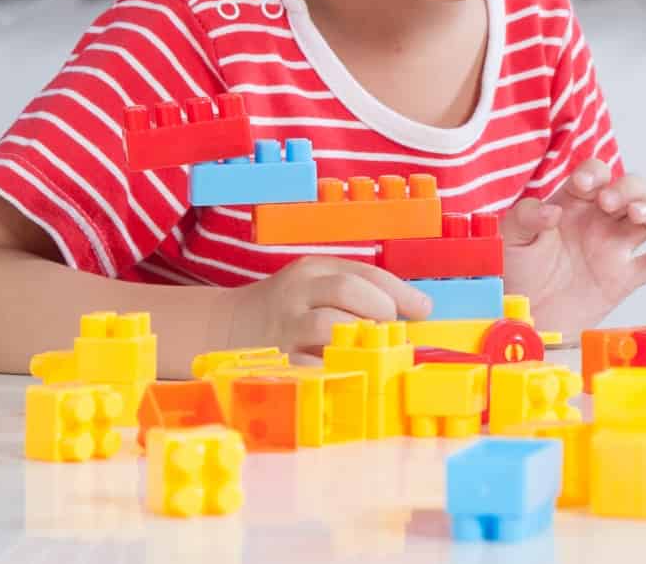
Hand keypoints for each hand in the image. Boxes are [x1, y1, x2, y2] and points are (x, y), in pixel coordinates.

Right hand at [224, 256, 430, 362]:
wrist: (221, 326)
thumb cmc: (283, 306)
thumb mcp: (313, 283)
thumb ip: (356, 290)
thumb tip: (412, 311)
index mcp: (311, 271)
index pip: (363, 272)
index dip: (399, 290)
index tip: (423, 308)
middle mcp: (296, 295)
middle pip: (346, 291)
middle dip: (380, 309)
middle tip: (392, 329)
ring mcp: (283, 329)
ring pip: (328, 327)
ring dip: (361, 340)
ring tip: (373, 350)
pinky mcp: (274, 361)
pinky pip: (310, 366)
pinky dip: (336, 370)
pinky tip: (351, 373)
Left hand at [499, 160, 645, 335]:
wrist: (524, 317)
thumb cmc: (517, 273)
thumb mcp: (510, 237)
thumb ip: (525, 216)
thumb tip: (553, 211)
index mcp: (573, 203)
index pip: (595, 174)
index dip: (594, 174)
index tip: (582, 187)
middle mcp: (600, 220)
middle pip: (631, 188)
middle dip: (626, 188)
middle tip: (608, 203)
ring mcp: (615, 247)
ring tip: (636, 216)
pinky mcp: (625, 278)